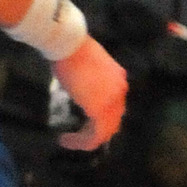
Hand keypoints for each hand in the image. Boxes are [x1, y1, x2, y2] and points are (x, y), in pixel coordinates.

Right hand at [50, 38, 127, 152]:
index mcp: (118, 79)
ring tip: (69, 141)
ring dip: (87, 139)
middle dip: (96, 131)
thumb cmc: (70, 51)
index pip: (114, 105)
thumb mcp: (84, 68)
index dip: (100, 117)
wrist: (68, 44)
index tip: (82, 121)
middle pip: (113, 120)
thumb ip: (87, 83)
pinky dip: (82, 142)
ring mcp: (112, 101)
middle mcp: (120, 91)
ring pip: (105, 130)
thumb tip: (78, 93)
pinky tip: (66, 140)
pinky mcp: (100, 110)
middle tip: (78, 136)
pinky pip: (95, 134)